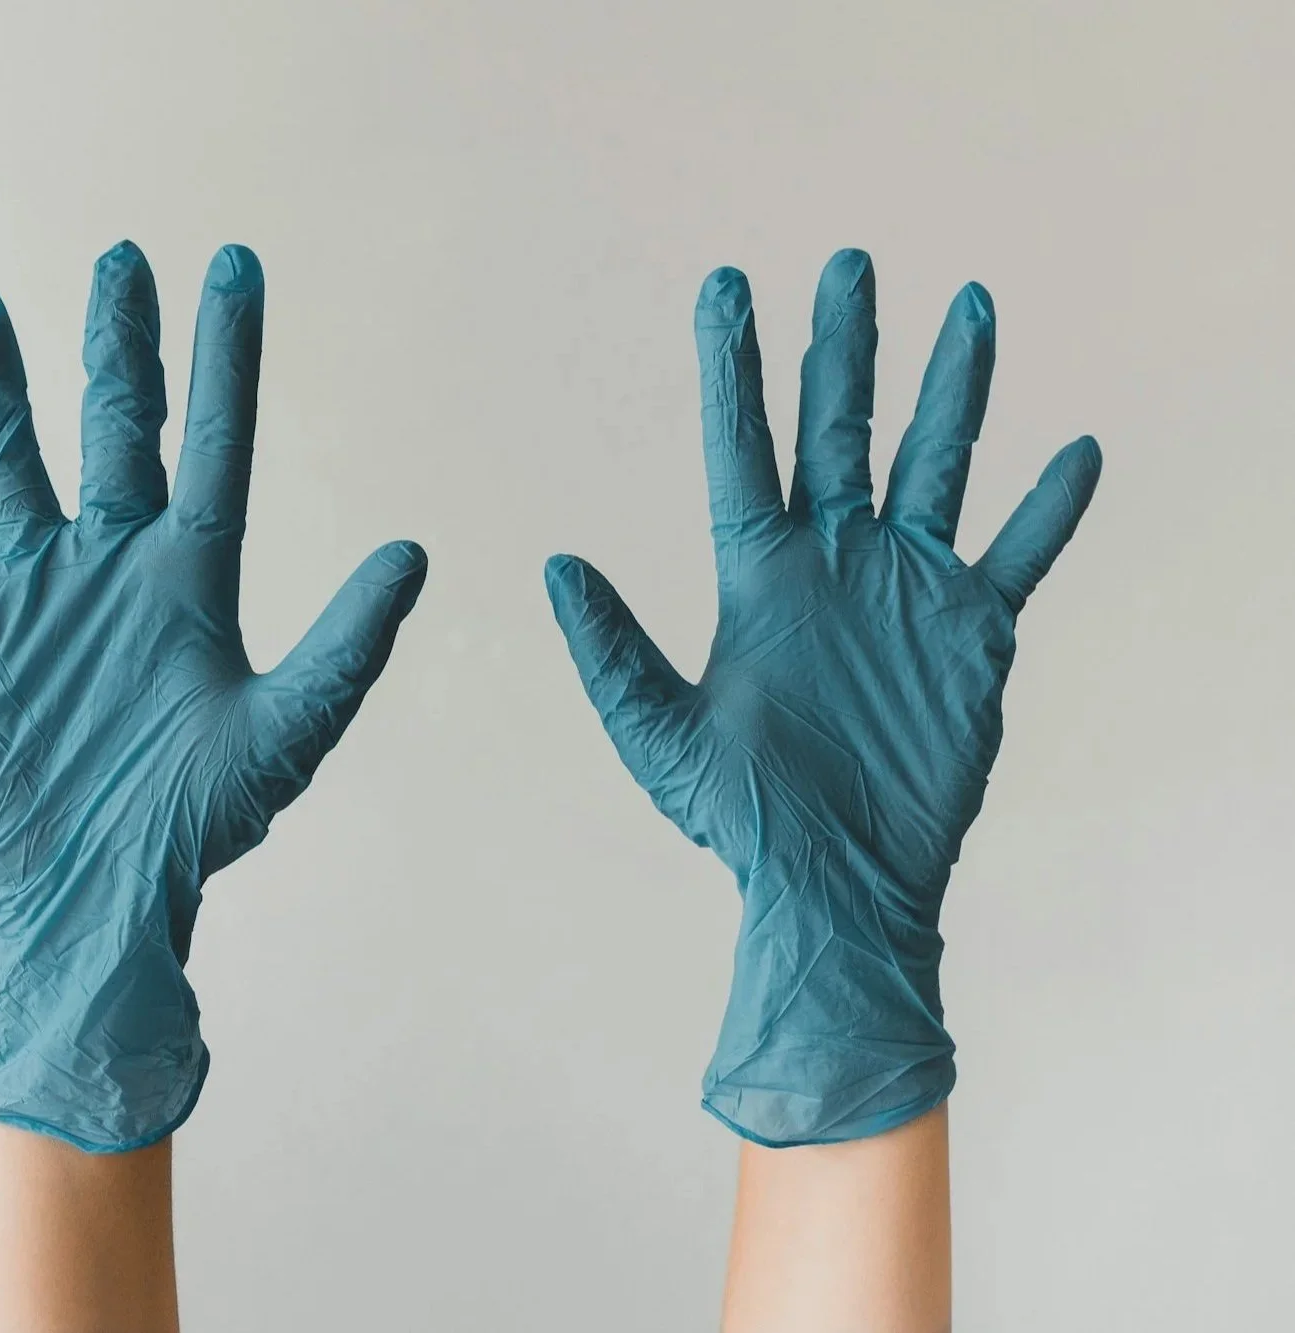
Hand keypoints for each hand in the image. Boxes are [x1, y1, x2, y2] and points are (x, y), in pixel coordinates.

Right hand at [0, 241, 426, 1150]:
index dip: (228, 355)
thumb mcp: (289, 727)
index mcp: (195, 575)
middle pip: (117, 427)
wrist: (95, 892)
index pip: (216, 438)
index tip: (236, 267)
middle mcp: (118, 564)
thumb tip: (413, 551)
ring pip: (12, 461)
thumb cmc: (197, 824)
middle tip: (121, 259)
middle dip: (119, 345)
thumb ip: (350, 642)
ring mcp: (42, 590)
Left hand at [545, 249, 1099, 1144]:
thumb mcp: (659, 735)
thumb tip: (555, 564)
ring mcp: (904, 591)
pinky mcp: (971, 634)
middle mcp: (832, 563)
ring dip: (952, 390)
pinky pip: (1018, 555)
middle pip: (840, 431)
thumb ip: (611, 650)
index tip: (726, 286)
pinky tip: (1074, 451)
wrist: (837, 883)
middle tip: (847, 264)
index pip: (743, 448)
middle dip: (844, 348)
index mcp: (758, 576)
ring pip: (934, 465)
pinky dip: (1048, 508)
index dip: (736, 369)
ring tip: (968, 307)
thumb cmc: (742, 821)